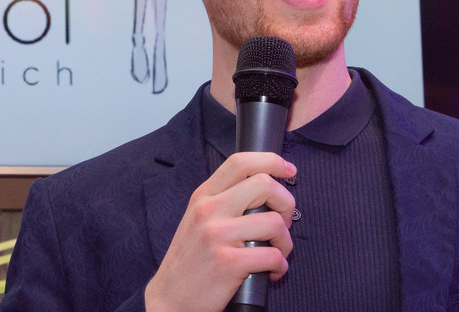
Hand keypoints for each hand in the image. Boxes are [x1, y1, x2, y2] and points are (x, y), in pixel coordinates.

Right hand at [144, 152, 296, 311]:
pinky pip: (273, 255)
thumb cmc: (189, 260)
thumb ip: (223, 200)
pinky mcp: (229, 263)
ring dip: (286, 240)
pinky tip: (273, 271)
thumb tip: (263, 188)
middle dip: (286, 202)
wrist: (169, 299)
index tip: (288, 170)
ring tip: (278, 251)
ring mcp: (218, 235)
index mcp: (203, 196)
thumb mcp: (197, 219)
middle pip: (264, 184)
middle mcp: (209, 210)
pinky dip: (281, 265)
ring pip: (274, 222)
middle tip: (284, 221)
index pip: (240, 162)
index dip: (271, 161)